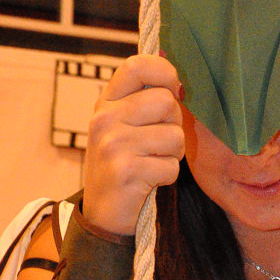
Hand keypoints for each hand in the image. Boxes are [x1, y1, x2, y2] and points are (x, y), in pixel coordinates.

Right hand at [83, 55, 184, 234]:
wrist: (102, 214)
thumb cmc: (121, 165)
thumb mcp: (122, 127)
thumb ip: (143, 101)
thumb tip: (177, 80)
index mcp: (105, 103)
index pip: (137, 65)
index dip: (165, 72)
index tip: (175, 89)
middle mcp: (105, 119)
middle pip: (166, 102)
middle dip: (174, 125)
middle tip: (159, 143)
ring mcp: (114, 145)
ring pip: (174, 136)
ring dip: (173, 154)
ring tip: (153, 162)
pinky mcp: (127, 171)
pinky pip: (171, 166)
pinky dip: (167, 177)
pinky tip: (149, 181)